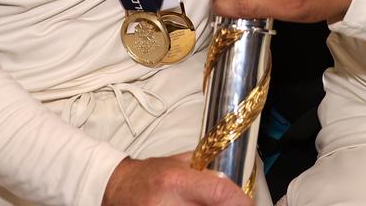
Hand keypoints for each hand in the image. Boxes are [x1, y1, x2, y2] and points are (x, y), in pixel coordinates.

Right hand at [101, 154, 250, 205]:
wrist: (118, 188)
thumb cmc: (149, 175)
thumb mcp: (180, 163)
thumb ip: (206, 171)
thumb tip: (233, 181)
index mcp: (177, 181)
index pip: (219, 192)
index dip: (240, 201)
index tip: (246, 203)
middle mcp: (168, 203)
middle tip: (228, 205)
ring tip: (202, 204)